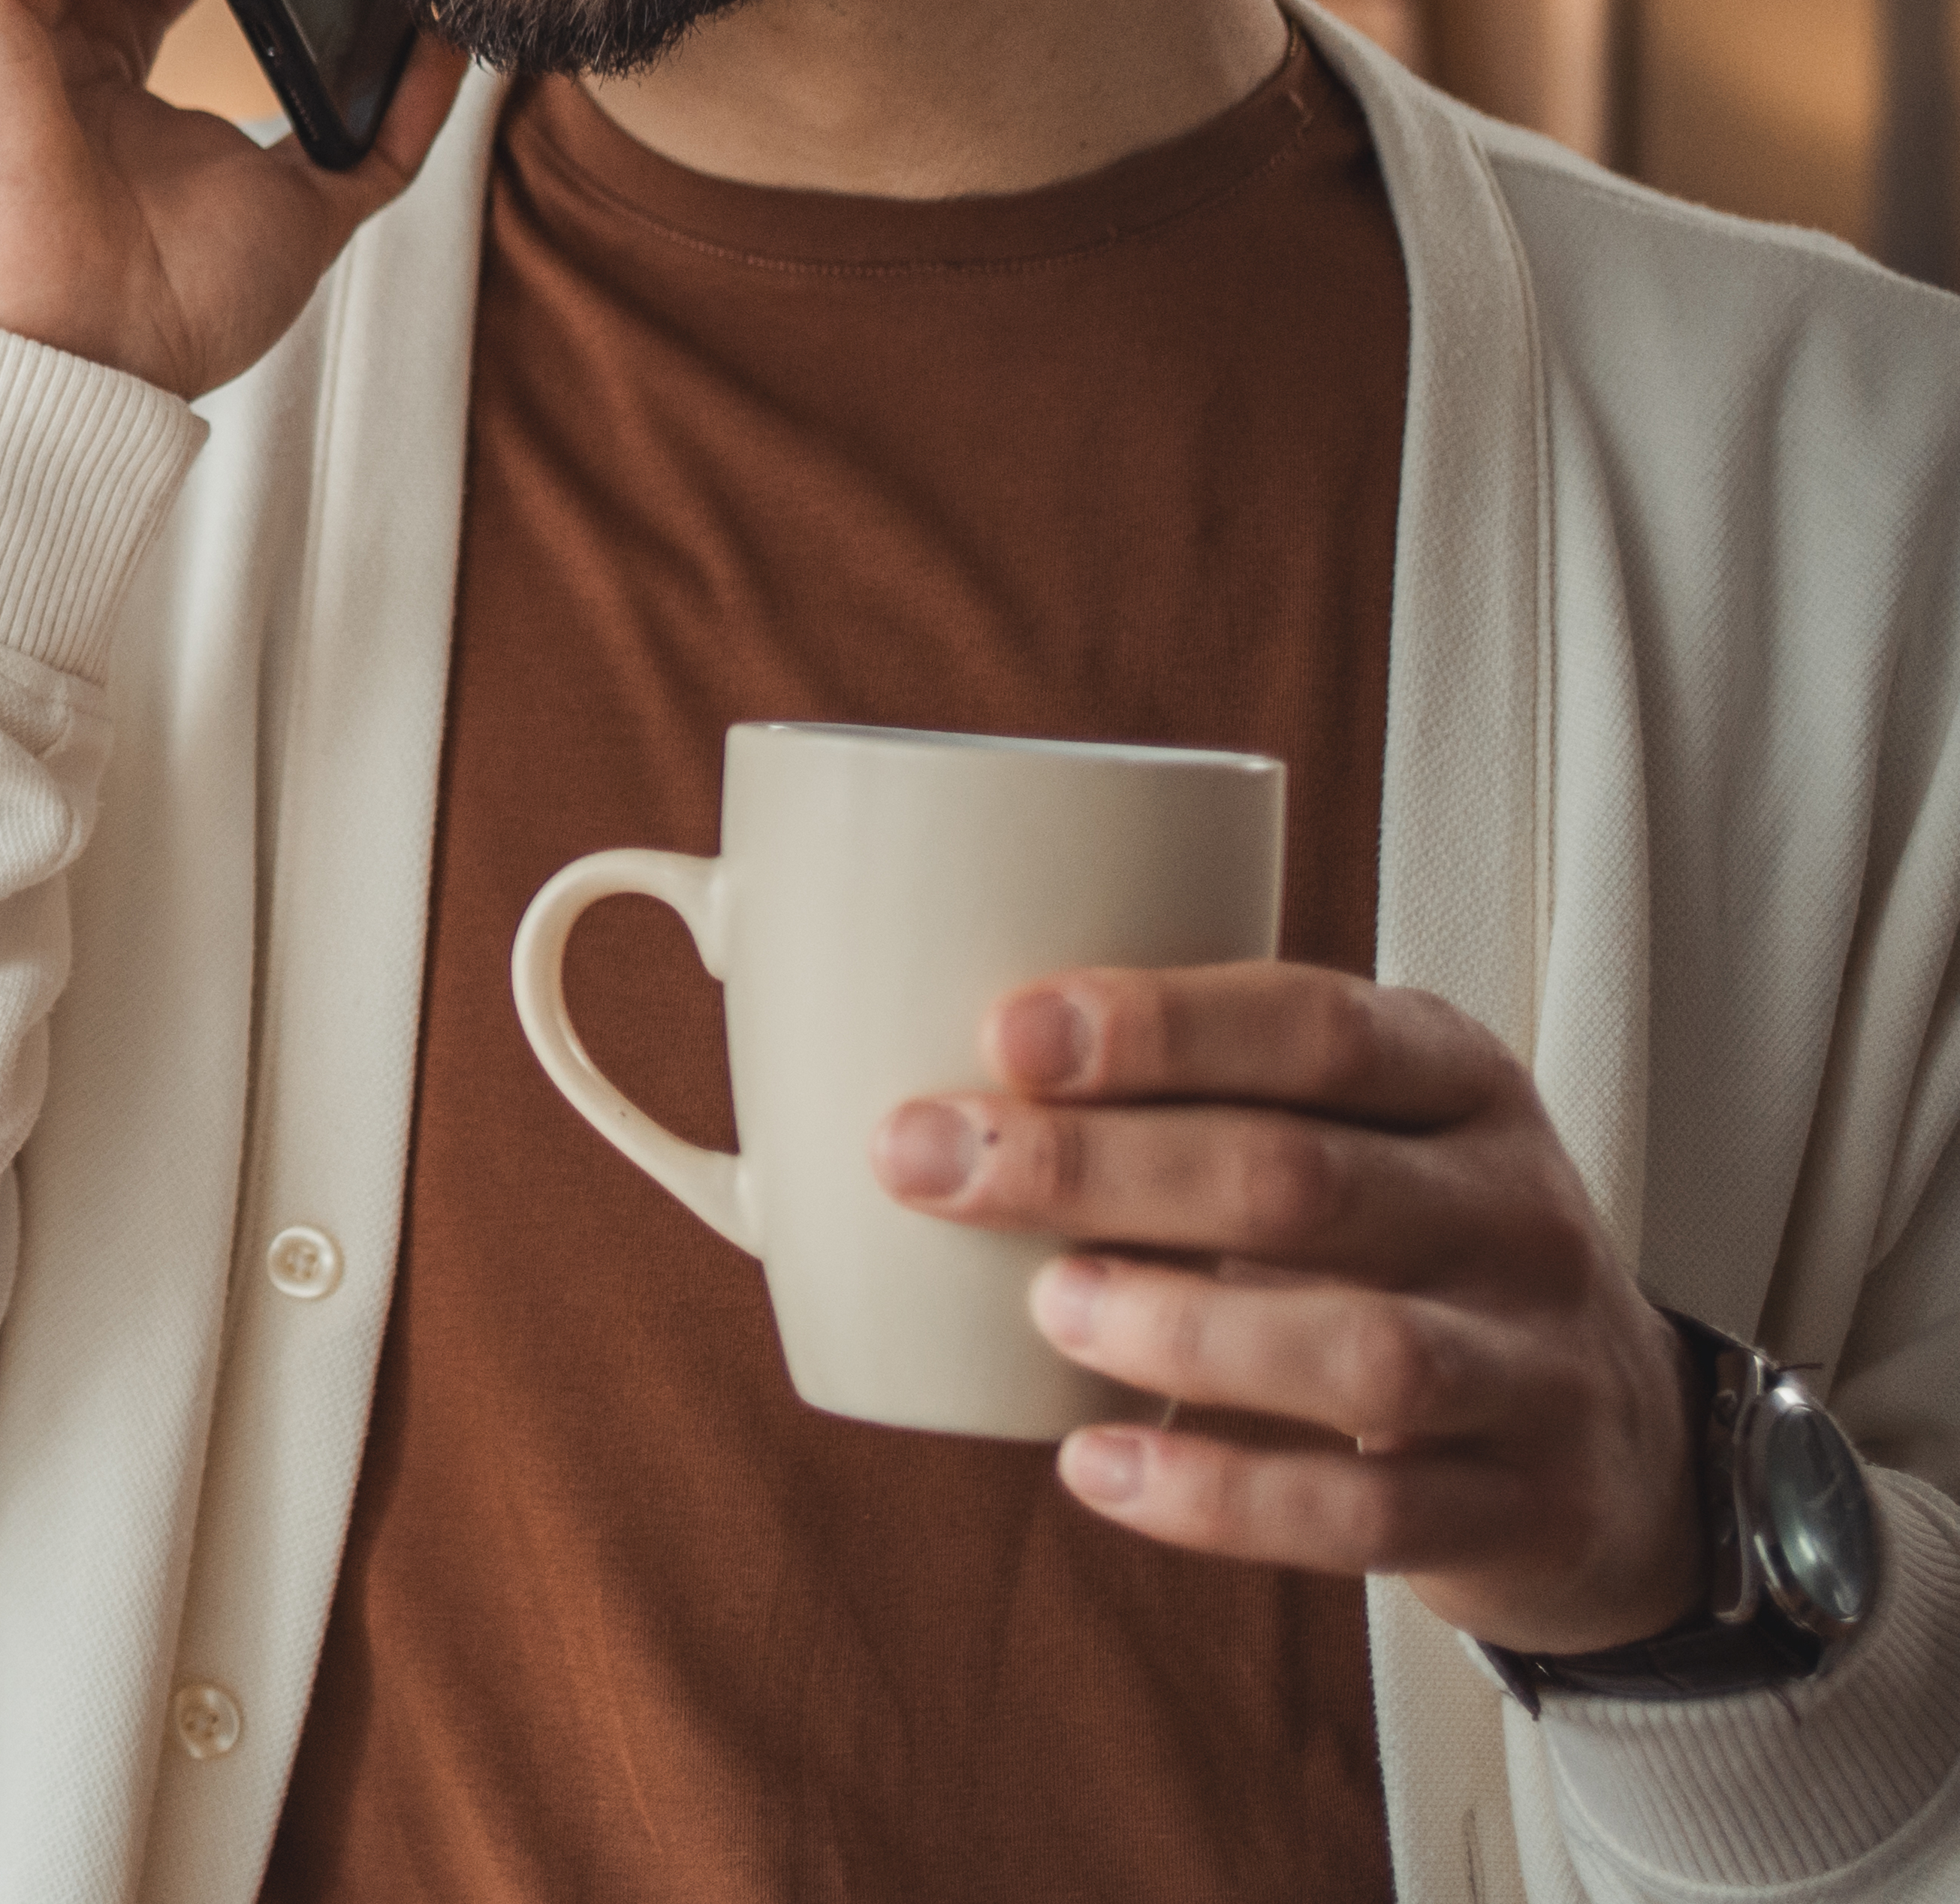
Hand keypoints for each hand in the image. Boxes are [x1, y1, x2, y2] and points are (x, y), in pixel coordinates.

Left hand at [872, 963, 1701, 1651]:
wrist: (1624, 1448)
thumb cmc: (1407, 1254)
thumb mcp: (1354, 1137)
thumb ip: (1196, 1100)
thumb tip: (915, 1079)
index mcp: (1461, 1083)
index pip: (1319, 1026)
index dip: (1160, 1024)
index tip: (1004, 1032)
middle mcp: (1514, 1212)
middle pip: (1304, 1177)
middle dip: (1099, 1167)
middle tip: (932, 1163)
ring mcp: (1535, 1368)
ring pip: (1360, 1347)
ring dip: (1181, 1328)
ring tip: (1048, 1307)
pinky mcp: (1523, 1511)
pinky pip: (1369, 1514)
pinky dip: (1223, 1497)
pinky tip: (1100, 1467)